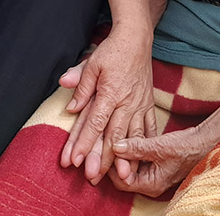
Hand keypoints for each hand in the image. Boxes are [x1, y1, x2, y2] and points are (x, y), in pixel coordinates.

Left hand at [58, 27, 154, 184]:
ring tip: (122, 179)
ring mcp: (140, 106)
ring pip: (133, 137)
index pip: (95, 122)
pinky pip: (149, 130)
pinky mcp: (148, 106)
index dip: (84, 142)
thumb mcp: (93, 63)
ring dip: (127, 158)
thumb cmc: (112, 52)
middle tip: (92, 177)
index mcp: (111, 92)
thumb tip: (70, 106)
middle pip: (113, 135)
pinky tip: (142, 162)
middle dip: (103, 158)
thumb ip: (82, 85)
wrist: (136, 40)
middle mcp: (127, 102)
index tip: (75, 161)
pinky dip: (146, 147)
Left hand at [108, 126, 213, 197]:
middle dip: (114, 161)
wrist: (205, 142)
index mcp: (150, 185)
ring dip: (122, 155)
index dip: (111, 166)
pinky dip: (131, 152)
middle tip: (105, 143)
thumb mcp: (159, 146)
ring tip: (113, 138)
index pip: (121, 181)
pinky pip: (137, 161)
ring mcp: (152, 175)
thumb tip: (114, 146)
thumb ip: (136, 147)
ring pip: (129, 167)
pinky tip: (127, 138)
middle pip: (123, 176)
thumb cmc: (186, 147)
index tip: (104, 149)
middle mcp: (150, 184)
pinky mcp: (155, 165)